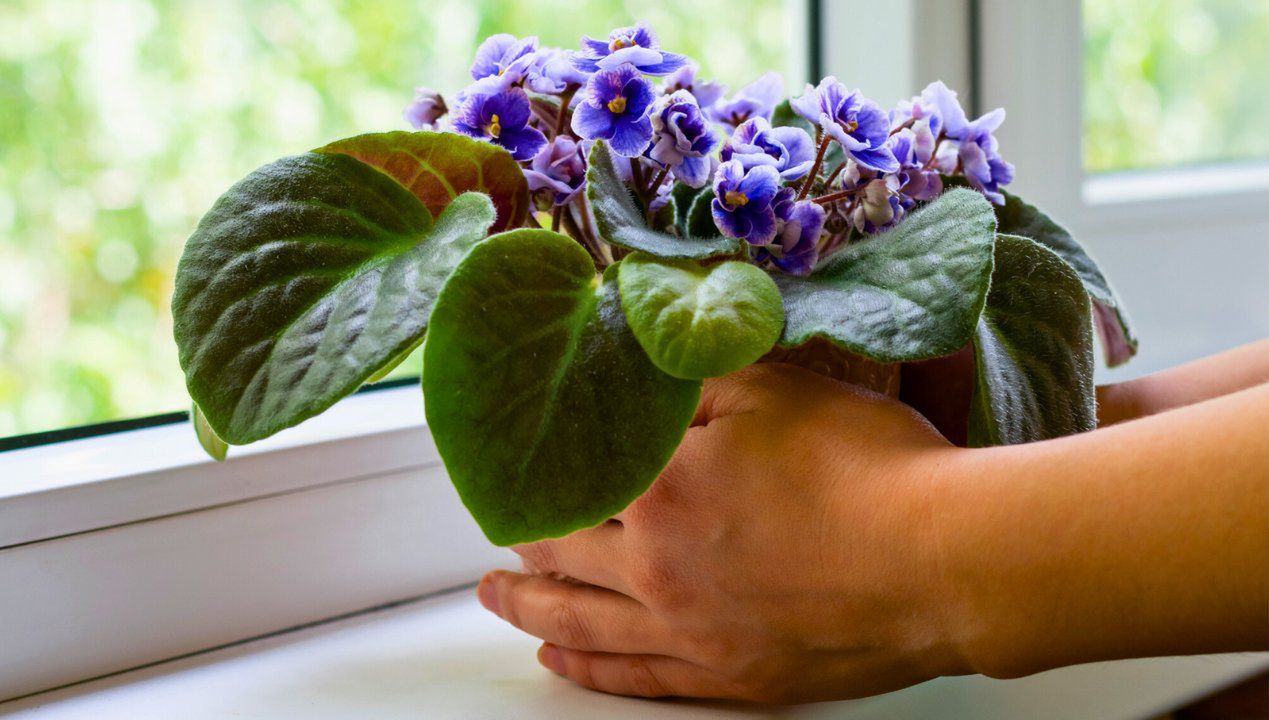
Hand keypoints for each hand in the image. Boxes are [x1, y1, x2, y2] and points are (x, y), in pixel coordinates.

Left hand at [475, 363, 971, 701]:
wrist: (945, 559)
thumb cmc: (870, 467)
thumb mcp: (775, 388)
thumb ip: (695, 377)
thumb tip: (646, 368)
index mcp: (659, 490)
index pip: (573, 476)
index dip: (537, 466)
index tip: (510, 461)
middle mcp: (657, 569)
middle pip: (562, 551)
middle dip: (520, 535)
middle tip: (494, 527)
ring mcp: (691, 631)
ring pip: (582, 622)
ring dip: (530, 605)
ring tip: (495, 596)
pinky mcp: (730, 676)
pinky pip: (636, 677)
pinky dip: (588, 668)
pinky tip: (562, 660)